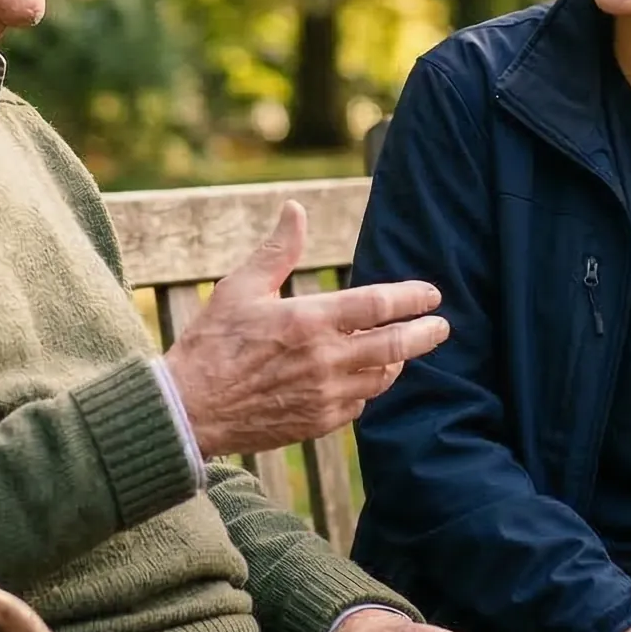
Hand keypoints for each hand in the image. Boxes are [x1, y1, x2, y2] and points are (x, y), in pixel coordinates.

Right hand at [162, 202, 448, 456]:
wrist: (189, 410)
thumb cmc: (212, 343)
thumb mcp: (240, 288)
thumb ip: (278, 250)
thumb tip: (296, 209)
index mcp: (310, 321)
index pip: (379, 305)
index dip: (412, 297)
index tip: (431, 294)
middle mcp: (327, 360)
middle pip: (396, 346)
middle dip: (425, 334)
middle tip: (441, 326)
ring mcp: (325, 396)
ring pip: (382, 378)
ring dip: (398, 361)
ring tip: (404, 349)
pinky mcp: (318, 422)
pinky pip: (360, 404)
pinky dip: (369, 387)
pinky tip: (365, 377)